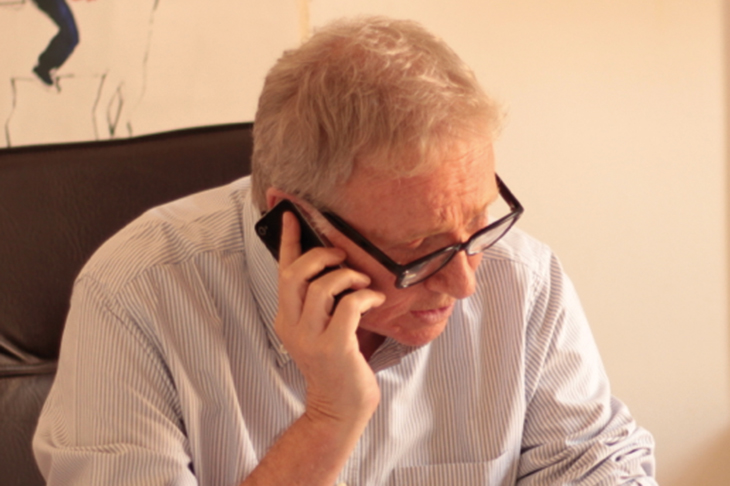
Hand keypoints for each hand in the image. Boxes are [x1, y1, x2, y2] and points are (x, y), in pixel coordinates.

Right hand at [274, 211, 385, 426]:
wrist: (340, 407)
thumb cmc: (337, 364)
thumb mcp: (320, 329)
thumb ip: (320, 301)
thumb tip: (334, 265)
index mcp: (286, 318)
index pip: (282, 272)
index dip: (287, 241)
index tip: (291, 214)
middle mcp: (292, 326)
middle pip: (295, 274)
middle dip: (320, 255)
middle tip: (341, 257)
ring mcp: (311, 338)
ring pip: (321, 287)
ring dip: (347, 276)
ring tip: (362, 283)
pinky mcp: (334, 347)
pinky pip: (348, 306)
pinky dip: (364, 296)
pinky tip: (373, 300)